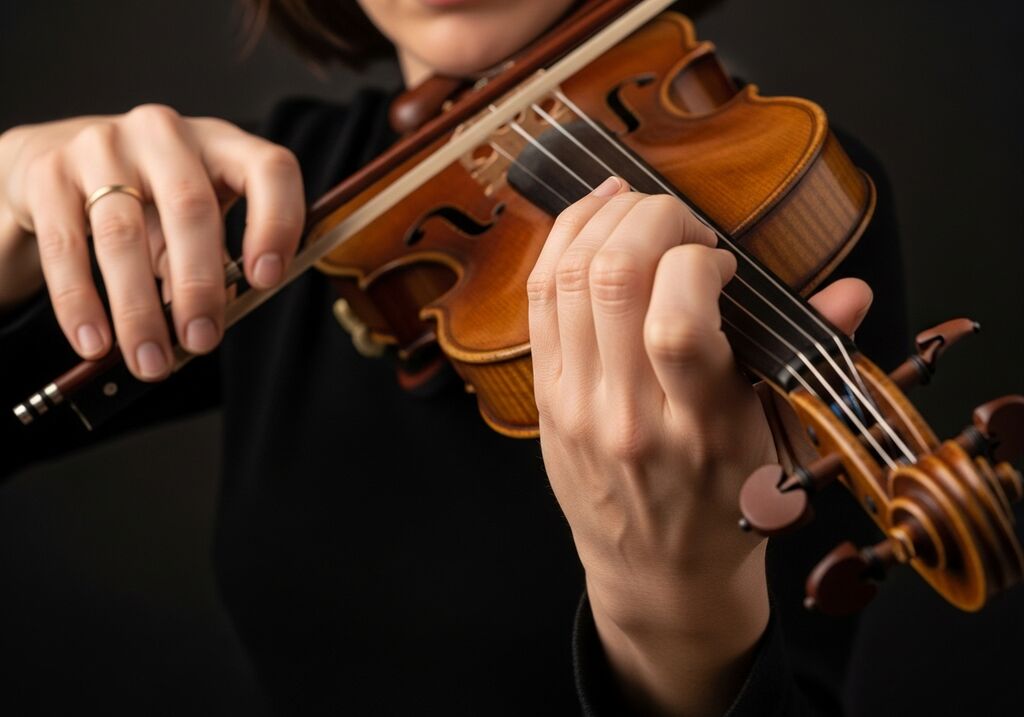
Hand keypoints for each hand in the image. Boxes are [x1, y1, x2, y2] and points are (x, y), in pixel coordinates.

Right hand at [0, 105, 303, 379]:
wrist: (58, 162)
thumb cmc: (148, 200)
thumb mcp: (192, 219)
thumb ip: (212, 256)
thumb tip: (209, 318)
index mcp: (222, 145)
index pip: (269, 170)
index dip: (276, 223)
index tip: (266, 279)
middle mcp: (165, 134)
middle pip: (191, 206)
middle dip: (199, 285)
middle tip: (201, 340)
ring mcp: (103, 146)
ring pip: (123, 234)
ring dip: (139, 309)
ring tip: (151, 361)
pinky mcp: (49, 174)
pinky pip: (66, 248)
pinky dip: (81, 304)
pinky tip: (96, 342)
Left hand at [528, 177, 872, 714]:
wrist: (657, 573)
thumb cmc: (728, 508)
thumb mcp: (784, 446)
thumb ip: (811, 360)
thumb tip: (852, 291)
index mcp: (702, 430)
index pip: (678, 326)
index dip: (697, 263)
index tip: (720, 264)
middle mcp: (630, 415)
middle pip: (613, 281)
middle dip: (650, 219)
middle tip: (682, 224)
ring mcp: (577, 405)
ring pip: (567, 279)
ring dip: (603, 219)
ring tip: (638, 206)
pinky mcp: (545, 397)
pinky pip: (539, 299)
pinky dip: (561, 242)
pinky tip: (593, 217)